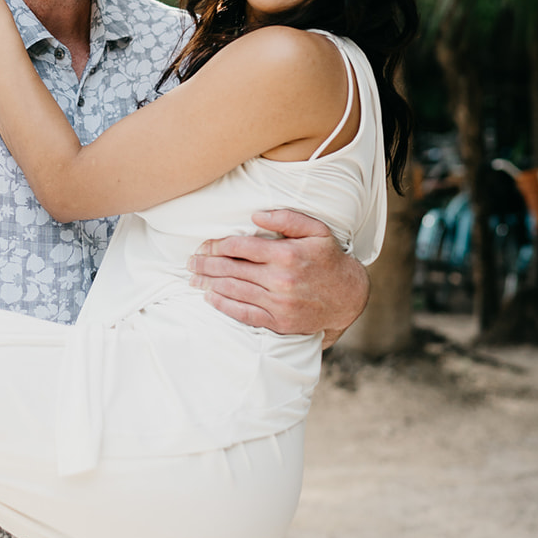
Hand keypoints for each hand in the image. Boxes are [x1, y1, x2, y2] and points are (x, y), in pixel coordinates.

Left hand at [188, 208, 369, 341]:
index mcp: (286, 254)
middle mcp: (281, 280)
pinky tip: (211, 299)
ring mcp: (279, 303)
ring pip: (235, 291)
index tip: (205, 245)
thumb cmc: (328, 258)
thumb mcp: (316, 230)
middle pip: (232, 270)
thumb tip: (255, 215)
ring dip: (209, 285)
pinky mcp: (280, 322)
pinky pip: (245, 315)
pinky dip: (224, 306)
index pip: (240, 247)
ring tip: (193, 279)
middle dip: (206, 265)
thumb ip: (287, 218)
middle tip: (190, 262)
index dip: (217, 245)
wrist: (348, 296)